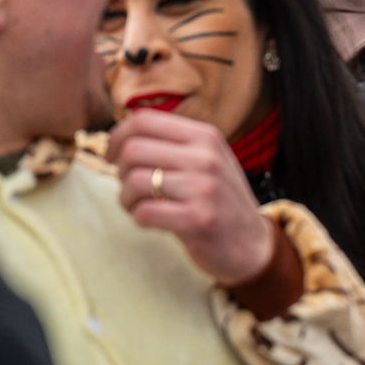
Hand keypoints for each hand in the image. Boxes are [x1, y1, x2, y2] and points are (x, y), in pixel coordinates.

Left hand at [108, 109, 274, 286]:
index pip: (144, 120)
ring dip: (126, 198)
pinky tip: (151, 221)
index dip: (117, 137)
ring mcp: (203, 188)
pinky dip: (138, 218)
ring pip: (134, 181)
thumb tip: (120, 137)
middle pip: (133, 150)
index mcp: (205, 136)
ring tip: (138, 206)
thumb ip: (173, 144)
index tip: (112, 156)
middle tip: (129, 187)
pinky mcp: (197, 219)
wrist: (252, 243)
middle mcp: (206, 157)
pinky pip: (144, 212)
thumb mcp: (207, 160)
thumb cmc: (220, 201)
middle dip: (119, 172)